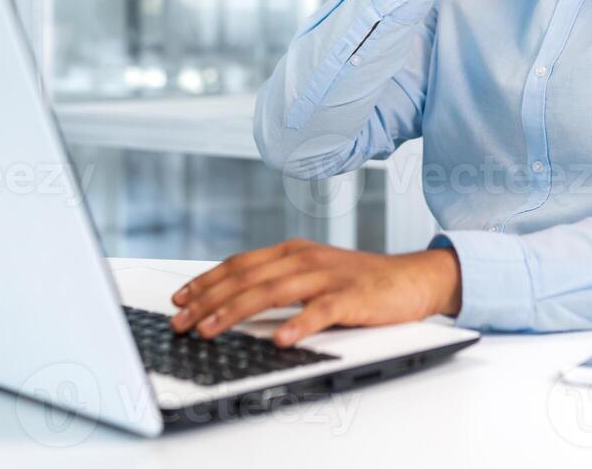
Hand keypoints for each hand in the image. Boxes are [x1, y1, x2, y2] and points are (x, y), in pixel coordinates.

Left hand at [169, 240, 462, 346]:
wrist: (412, 279)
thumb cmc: (360, 282)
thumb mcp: (313, 274)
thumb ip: (278, 281)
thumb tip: (232, 302)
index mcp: (293, 251)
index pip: (240, 264)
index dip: (206, 280)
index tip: (178, 299)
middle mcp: (305, 258)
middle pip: (247, 277)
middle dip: (208, 300)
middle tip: (181, 321)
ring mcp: (328, 276)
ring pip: (274, 291)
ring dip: (237, 311)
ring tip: (211, 329)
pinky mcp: (352, 296)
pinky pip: (321, 311)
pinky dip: (299, 324)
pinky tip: (280, 339)